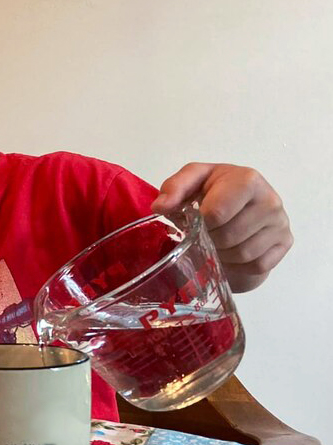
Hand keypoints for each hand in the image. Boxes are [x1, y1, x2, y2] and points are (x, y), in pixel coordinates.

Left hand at [151, 162, 292, 292]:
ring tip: (219, 242)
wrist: (237, 210)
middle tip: (207, 235)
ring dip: (224, 254)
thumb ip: (173, 188)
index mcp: (247, 179)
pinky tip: (234, 252)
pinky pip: (258, 265)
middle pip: (230, 236)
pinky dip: (240, 265)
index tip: (197, 222)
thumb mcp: (190, 184)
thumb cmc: (211, 195)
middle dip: (211, 241)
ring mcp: (280, 222)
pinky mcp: (285, 243)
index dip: (201, 224)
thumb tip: (160, 206)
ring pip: (244, 253)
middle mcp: (270, 199)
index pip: (217, 213)